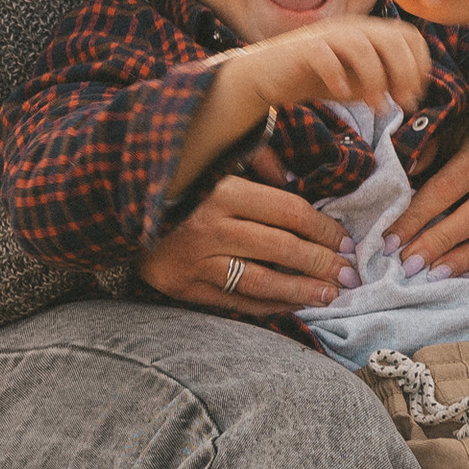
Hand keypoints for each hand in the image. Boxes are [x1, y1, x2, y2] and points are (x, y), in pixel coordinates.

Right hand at [136, 150, 346, 318]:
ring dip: (302, 290)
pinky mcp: (186, 286)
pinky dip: (269, 307)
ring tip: (332, 296)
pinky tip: (294, 306)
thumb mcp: (217, 161)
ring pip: (262, 282)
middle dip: (322, 263)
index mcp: (223, 190)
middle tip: (350, 274)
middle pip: (282, 248)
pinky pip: (236, 302)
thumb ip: (257, 163)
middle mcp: (211, 227)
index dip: (323, 228)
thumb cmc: (181, 185)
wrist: (118, 211)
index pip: (288, 212)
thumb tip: (296, 179)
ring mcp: (197, 260)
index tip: (346, 241)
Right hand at [237, 13, 432, 117]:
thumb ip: (385, 82)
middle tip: (402, 104)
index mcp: (370, 32)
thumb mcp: (360, 81)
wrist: (272, 75)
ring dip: (376, 80)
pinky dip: (338, 75)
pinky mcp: (303, 50)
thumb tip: (410, 93)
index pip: (409, 36)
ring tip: (377, 108)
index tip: (413, 94)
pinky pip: (325, 56)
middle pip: (393, 39)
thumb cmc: (322, 77)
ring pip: (363, 47)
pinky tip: (342, 94)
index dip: (419, 65)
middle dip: (404, 74)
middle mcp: (352, 29)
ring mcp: (327, 36)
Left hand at [388, 125, 468, 280]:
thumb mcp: (444, 131)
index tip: (390, 241)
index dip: (417, 216)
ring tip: (435, 276)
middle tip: (410, 265)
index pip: (448, 187)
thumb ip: (422, 151)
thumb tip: (402, 180)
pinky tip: (463, 278)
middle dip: (440, 242)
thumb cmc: (466, 138)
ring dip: (468, 260)